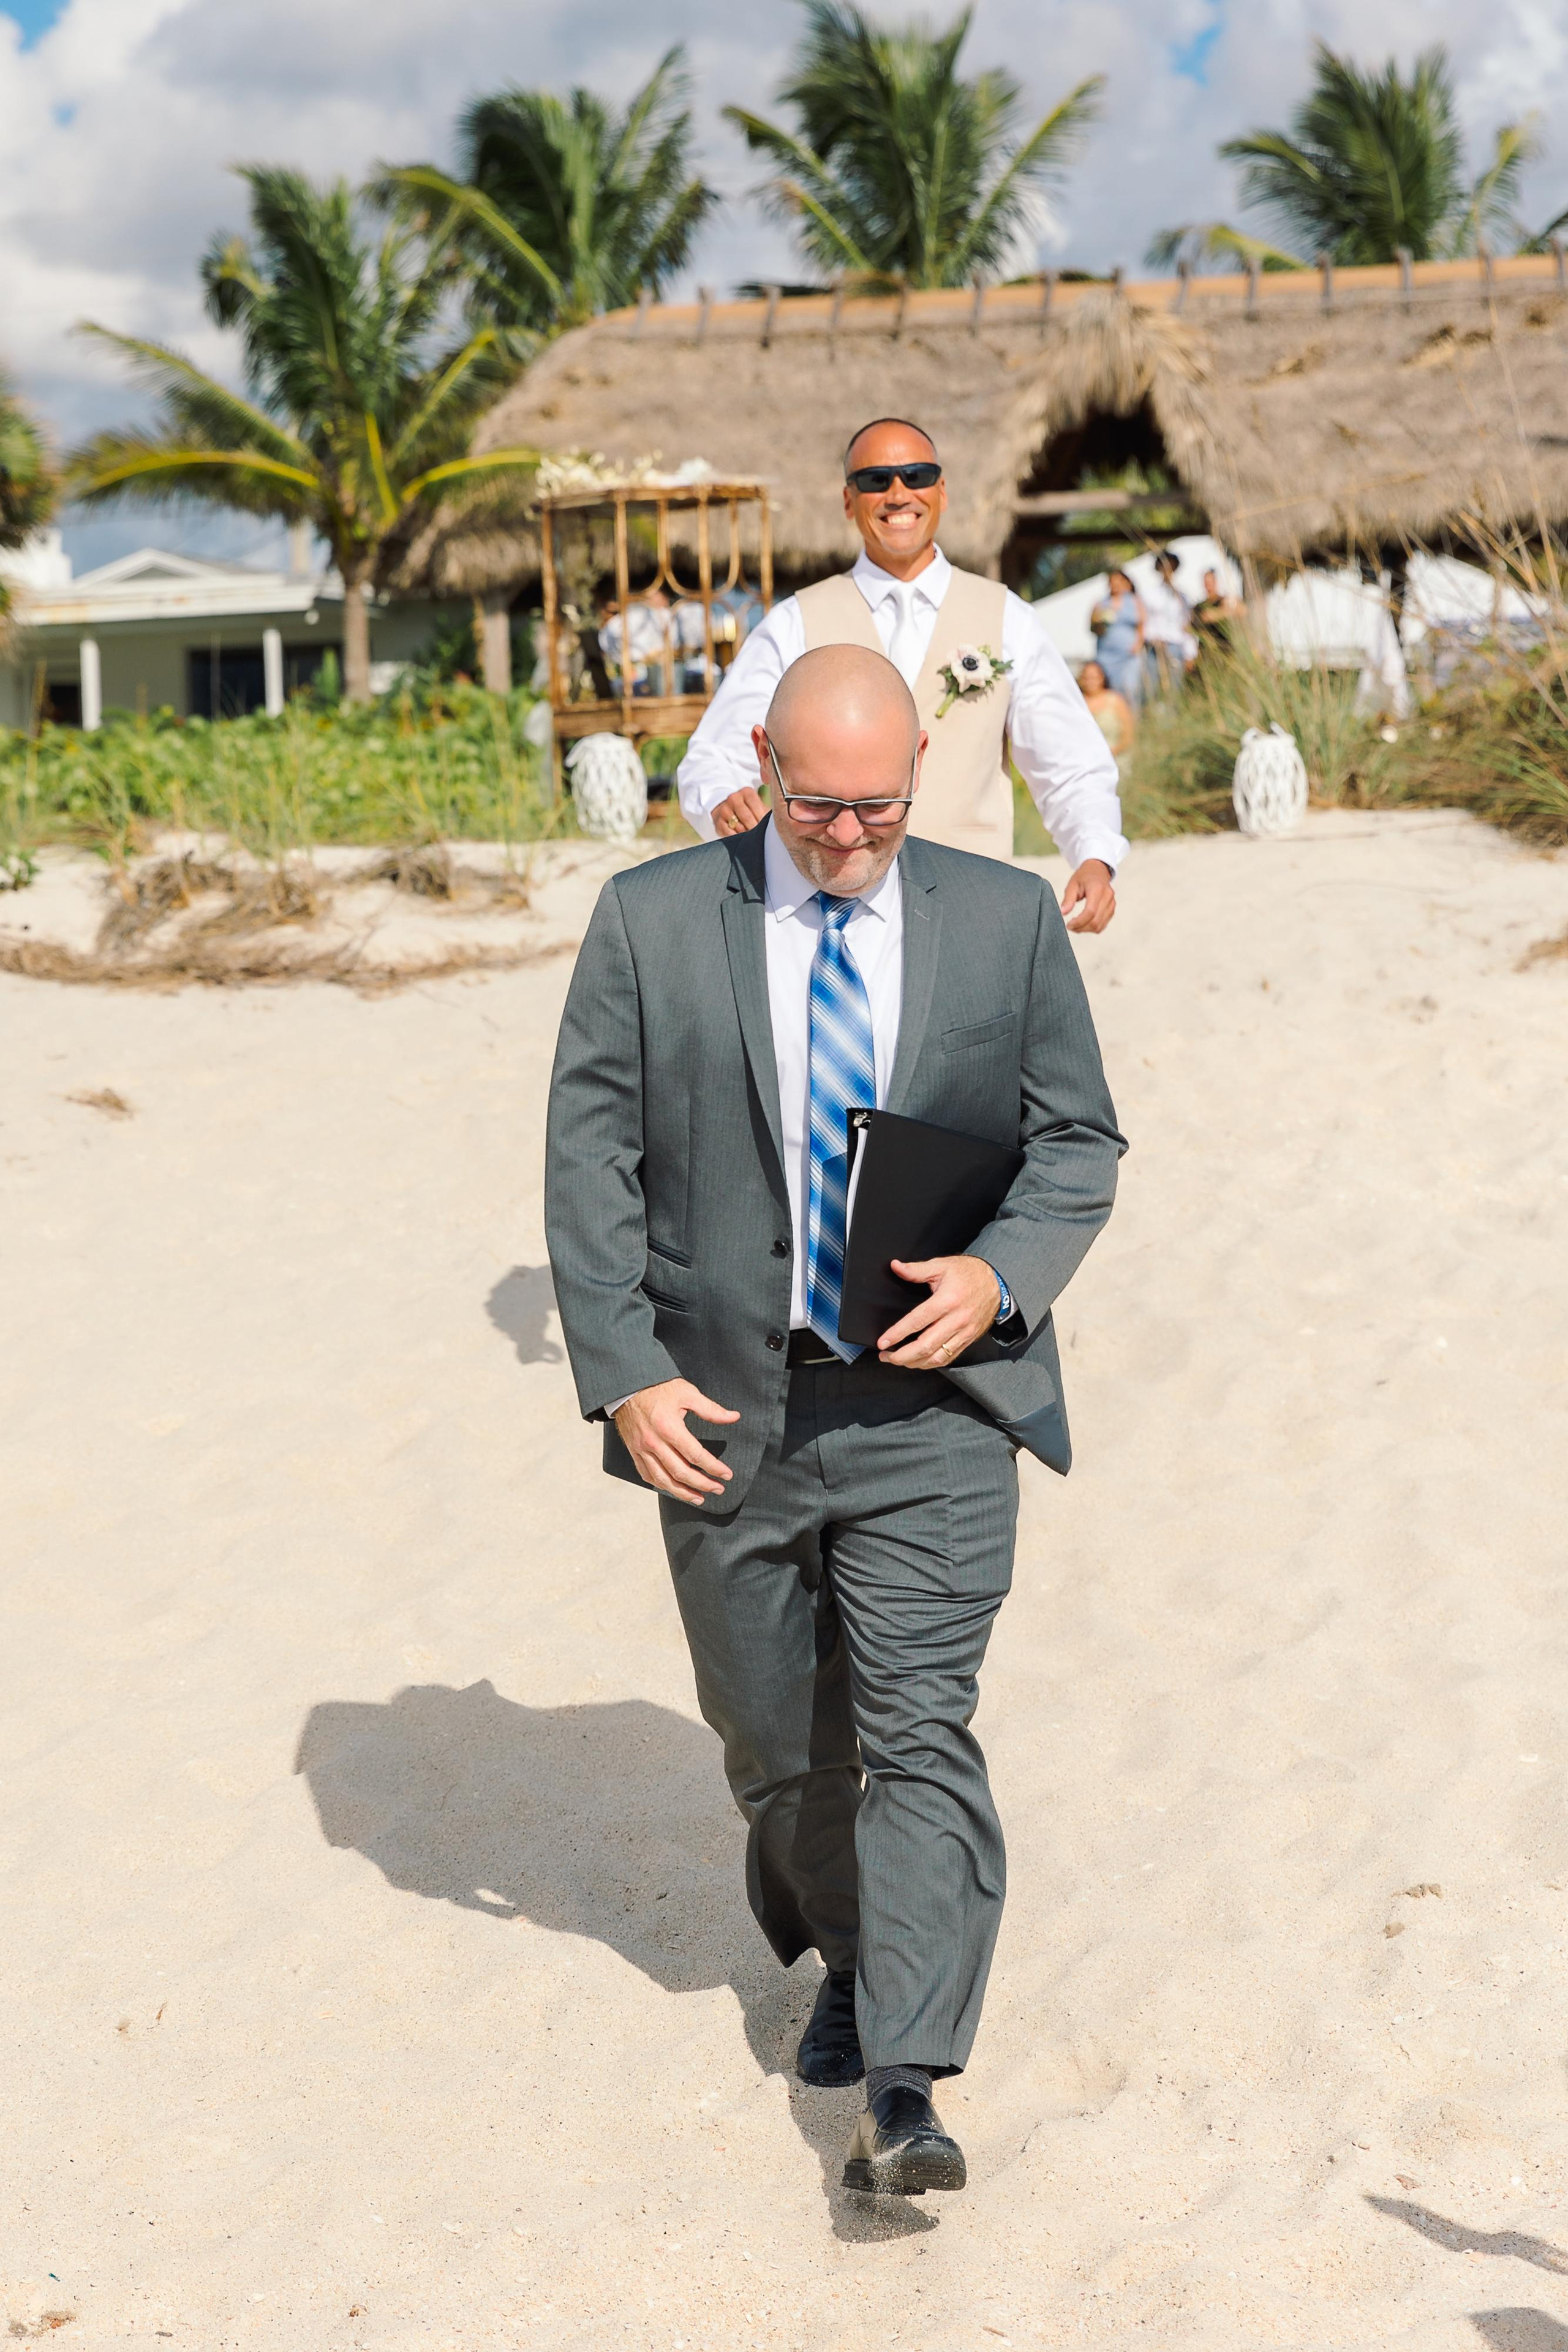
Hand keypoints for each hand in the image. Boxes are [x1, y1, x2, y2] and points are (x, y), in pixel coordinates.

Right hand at [613, 1379, 738, 1504]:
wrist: (628, 1386)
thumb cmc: (659, 1388)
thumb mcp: (687, 1392)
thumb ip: (711, 1409)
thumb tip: (734, 1417)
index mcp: (669, 1427)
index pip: (696, 1455)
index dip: (714, 1467)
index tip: (727, 1475)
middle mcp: (654, 1442)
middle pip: (680, 1472)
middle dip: (702, 1484)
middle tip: (718, 1489)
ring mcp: (642, 1449)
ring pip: (663, 1479)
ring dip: (683, 1492)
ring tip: (699, 1498)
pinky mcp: (634, 1451)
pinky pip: (647, 1475)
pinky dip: (662, 1485)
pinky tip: (674, 1489)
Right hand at [712, 786, 766, 836]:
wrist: (728, 811)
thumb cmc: (749, 811)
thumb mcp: (758, 808)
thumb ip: (767, 814)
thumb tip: (775, 826)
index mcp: (747, 792)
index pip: (757, 807)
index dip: (762, 820)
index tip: (767, 828)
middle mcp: (734, 798)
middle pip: (747, 818)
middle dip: (755, 829)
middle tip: (760, 836)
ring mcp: (724, 809)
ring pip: (738, 827)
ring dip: (746, 834)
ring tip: (751, 837)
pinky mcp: (718, 822)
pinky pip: (729, 833)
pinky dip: (736, 837)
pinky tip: (740, 838)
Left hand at [877, 1255, 1001, 1369]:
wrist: (997, 1283)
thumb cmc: (969, 1273)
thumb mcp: (942, 1266)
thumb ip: (916, 1269)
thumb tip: (895, 1266)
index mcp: (947, 1300)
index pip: (918, 1321)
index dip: (898, 1333)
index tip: (883, 1341)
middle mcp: (956, 1319)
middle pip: (926, 1346)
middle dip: (902, 1356)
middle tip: (885, 1356)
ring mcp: (964, 1332)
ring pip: (937, 1357)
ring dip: (914, 1363)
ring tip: (897, 1360)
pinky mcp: (968, 1340)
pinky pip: (948, 1358)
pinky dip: (930, 1364)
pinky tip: (918, 1361)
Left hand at [1061, 859, 1115, 933]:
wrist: (1097, 870)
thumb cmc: (1084, 876)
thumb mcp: (1072, 884)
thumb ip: (1068, 899)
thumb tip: (1063, 913)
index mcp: (1097, 889)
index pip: (1090, 911)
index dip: (1079, 922)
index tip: (1069, 925)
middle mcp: (1107, 896)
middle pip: (1096, 921)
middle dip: (1081, 928)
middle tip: (1070, 927)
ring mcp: (1111, 903)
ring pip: (1100, 925)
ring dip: (1086, 929)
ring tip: (1076, 926)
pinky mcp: (1112, 909)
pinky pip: (1103, 924)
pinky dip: (1092, 928)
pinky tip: (1084, 924)